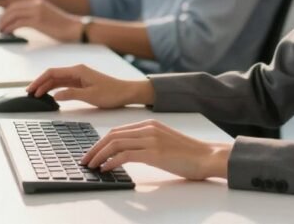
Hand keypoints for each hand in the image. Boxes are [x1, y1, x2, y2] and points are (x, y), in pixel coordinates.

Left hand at [0, 0, 81, 40]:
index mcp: (37, 1)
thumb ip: (34, 16)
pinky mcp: (38, 21)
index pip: (16, 5)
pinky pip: (18, 23)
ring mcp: (37, 11)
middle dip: (2, 18)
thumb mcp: (46, 16)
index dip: (6, 13)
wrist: (74, 28)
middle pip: (12, 8)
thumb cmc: (62, 26)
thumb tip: (22, 22)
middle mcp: (36, 4)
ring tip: (1, 31)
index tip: (2, 21)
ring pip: (13, 15)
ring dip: (4, 23)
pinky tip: (8, 33)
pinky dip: (10, 28)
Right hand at [27, 64, 153, 108]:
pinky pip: (64, 83)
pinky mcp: (82, 82)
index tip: (31, 89)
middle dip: (40, 83)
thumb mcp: (90, 96)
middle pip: (53, 75)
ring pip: (57, 79)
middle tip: (30, 94)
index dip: (39, 80)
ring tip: (37, 95)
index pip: (53, 72)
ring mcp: (79, 76)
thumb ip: (71, 94)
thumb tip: (55, 95)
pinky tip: (50, 94)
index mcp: (78, 70)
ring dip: (46, 86)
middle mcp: (77, 71)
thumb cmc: (112, 93)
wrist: (126, 92)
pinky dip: (55, 88)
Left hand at [80, 120, 232, 180]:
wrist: (207, 156)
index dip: (101, 142)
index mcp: (150, 124)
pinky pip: (125, 155)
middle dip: (95, 148)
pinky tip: (106, 169)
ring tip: (92, 166)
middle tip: (85, 160)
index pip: (118, 130)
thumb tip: (127, 154)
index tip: (92, 152)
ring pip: (116, 143)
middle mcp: (148, 128)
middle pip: (112, 135)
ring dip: (99, 155)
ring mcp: (151, 139)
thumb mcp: (164, 142)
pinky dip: (111, 161)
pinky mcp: (154, 153)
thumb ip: (147, 143)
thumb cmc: (188, 154)